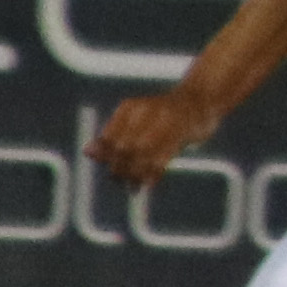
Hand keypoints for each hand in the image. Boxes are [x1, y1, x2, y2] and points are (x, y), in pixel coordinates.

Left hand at [92, 85, 229, 188]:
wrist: (199, 99)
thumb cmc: (163, 114)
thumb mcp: (135, 121)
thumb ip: (114, 136)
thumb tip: (87, 152)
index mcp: (129, 107)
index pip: (109, 138)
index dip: (107, 159)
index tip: (112, 172)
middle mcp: (145, 110)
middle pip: (125, 147)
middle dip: (120, 168)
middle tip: (120, 182)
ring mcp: (165, 119)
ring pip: (143, 153)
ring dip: (136, 174)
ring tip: (133, 187)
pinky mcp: (182, 131)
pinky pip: (163, 156)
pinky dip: (153, 173)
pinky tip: (149, 182)